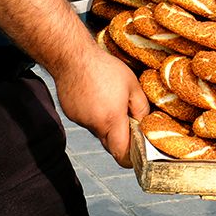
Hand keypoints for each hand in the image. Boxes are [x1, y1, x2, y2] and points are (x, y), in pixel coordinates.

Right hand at [50, 45, 148, 167]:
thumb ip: (141, 108)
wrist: (72, 57)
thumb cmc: (104, 68)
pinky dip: (95, 114)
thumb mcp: (132, 85)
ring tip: (111, 100)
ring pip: (98, 131)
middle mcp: (94, 125)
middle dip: (121, 139)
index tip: (138, 154)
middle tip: (130, 123)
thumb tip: (144, 124)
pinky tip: (97, 96)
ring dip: (107, 123)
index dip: (130, 158)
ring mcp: (80, 121)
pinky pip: (88, 121)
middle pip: (110, 144)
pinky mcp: (71, 114)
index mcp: (111, 120)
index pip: (121, 153)